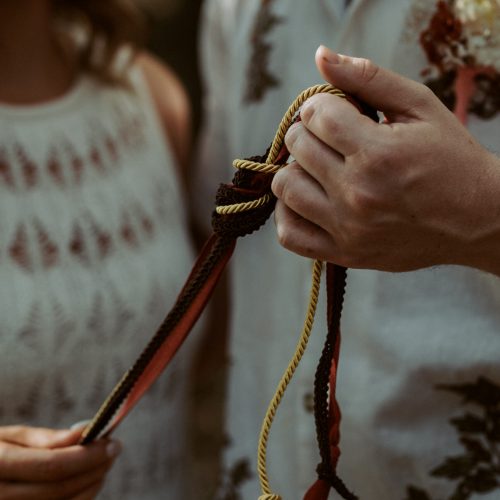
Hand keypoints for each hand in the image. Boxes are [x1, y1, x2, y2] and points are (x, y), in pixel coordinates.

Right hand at [0, 425, 120, 498]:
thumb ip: (46, 438)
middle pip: (58, 490)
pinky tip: (88, 483)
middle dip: (94, 469)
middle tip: (115, 450)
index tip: (113, 441)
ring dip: (90, 486)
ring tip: (103, 465)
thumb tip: (85, 432)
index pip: (50, 466)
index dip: (87, 455)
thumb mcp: (9, 437)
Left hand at [271, 45, 499, 272]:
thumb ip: (368, 78)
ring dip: (296, 169)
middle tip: (331, 138)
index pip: (316, 115)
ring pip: (286, 188)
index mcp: (378, 153)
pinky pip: (290, 235)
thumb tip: (321, 56)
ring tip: (320, 167)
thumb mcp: (420, 107)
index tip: (336, 112)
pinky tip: (307, 199)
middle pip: (297, 147)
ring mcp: (348, 228)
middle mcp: (358, 193)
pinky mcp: (345, 254)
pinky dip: (288, 213)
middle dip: (309, 132)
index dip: (321, 105)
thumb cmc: (450, 160)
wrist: (477, 219)